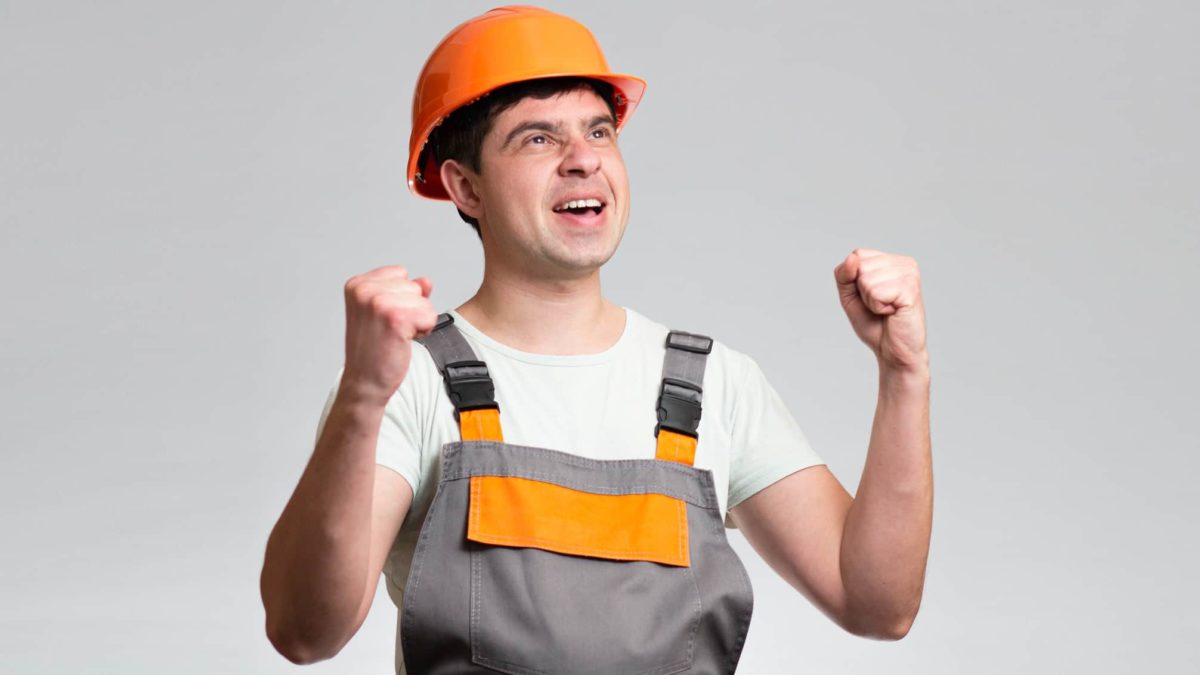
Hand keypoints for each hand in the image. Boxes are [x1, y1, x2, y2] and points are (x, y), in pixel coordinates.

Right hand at [341, 265, 437, 404]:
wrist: (364, 383)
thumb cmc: (373, 350)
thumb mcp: (384, 312)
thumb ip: (404, 291)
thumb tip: (425, 281)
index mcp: (357, 284)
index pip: (401, 274)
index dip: (401, 298)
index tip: (383, 319)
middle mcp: (364, 290)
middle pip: (414, 286)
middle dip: (411, 309)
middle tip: (390, 331)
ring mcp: (379, 303)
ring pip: (424, 301)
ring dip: (417, 322)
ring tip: (395, 336)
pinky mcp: (396, 319)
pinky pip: (430, 315)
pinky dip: (423, 331)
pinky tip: (403, 342)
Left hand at [833, 249, 927, 372]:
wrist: (893, 351)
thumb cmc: (874, 324)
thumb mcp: (850, 296)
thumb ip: (844, 274)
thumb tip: (852, 258)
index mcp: (892, 260)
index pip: (857, 255)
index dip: (854, 280)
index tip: (870, 296)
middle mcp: (904, 263)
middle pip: (860, 266)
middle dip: (861, 291)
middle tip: (879, 305)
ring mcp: (910, 275)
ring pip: (866, 279)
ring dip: (870, 301)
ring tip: (886, 309)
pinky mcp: (911, 289)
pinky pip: (875, 292)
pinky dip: (878, 307)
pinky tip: (893, 312)